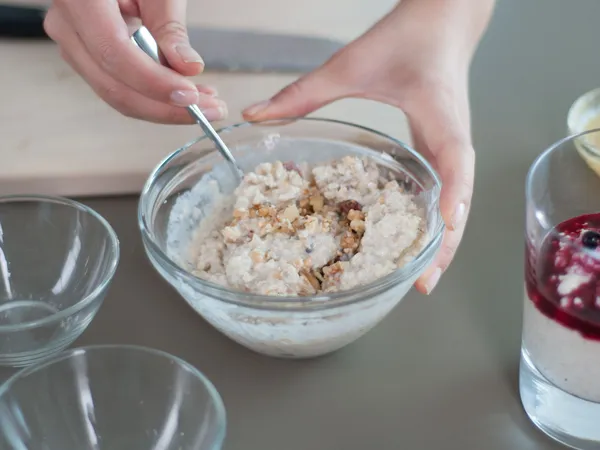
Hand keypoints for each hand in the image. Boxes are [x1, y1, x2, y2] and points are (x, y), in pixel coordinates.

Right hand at [43, 0, 226, 123]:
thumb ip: (170, 27)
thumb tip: (189, 68)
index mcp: (80, 0)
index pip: (114, 54)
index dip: (154, 82)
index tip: (190, 96)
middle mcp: (68, 27)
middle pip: (114, 86)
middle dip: (166, 107)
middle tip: (210, 109)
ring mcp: (74, 46)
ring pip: (118, 95)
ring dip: (164, 107)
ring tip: (205, 103)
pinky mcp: (89, 59)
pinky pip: (121, 88)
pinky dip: (155, 98)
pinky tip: (186, 95)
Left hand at [242, 0, 493, 293]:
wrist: (443, 19)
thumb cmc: (409, 37)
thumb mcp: (351, 65)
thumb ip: (303, 92)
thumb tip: (256, 115)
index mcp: (441, 119)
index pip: (455, 169)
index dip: (450, 208)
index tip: (437, 244)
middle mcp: (453, 140)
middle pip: (458, 202)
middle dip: (444, 244)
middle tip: (421, 283)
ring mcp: (450, 147)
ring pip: (454, 202)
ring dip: (441, 239)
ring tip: (420, 275)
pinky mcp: (441, 147)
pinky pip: (443, 189)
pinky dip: (433, 218)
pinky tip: (412, 237)